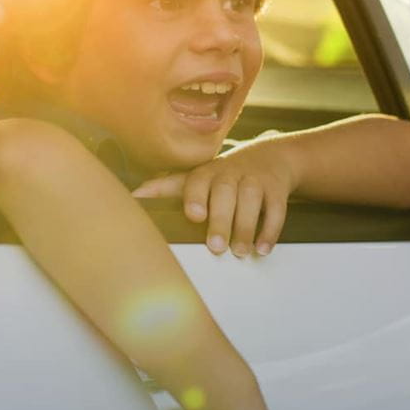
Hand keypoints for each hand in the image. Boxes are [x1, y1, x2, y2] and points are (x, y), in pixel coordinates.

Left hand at [132, 147, 295, 257]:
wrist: (270, 157)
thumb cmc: (224, 175)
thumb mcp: (197, 177)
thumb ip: (167, 187)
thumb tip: (133, 196)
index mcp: (207, 173)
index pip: (198, 181)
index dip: (195, 196)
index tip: (193, 216)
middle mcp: (230, 173)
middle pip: (225, 192)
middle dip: (221, 219)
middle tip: (216, 247)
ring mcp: (255, 179)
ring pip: (251, 199)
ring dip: (246, 227)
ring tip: (239, 252)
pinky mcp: (276, 189)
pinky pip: (276, 209)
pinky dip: (270, 230)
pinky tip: (262, 249)